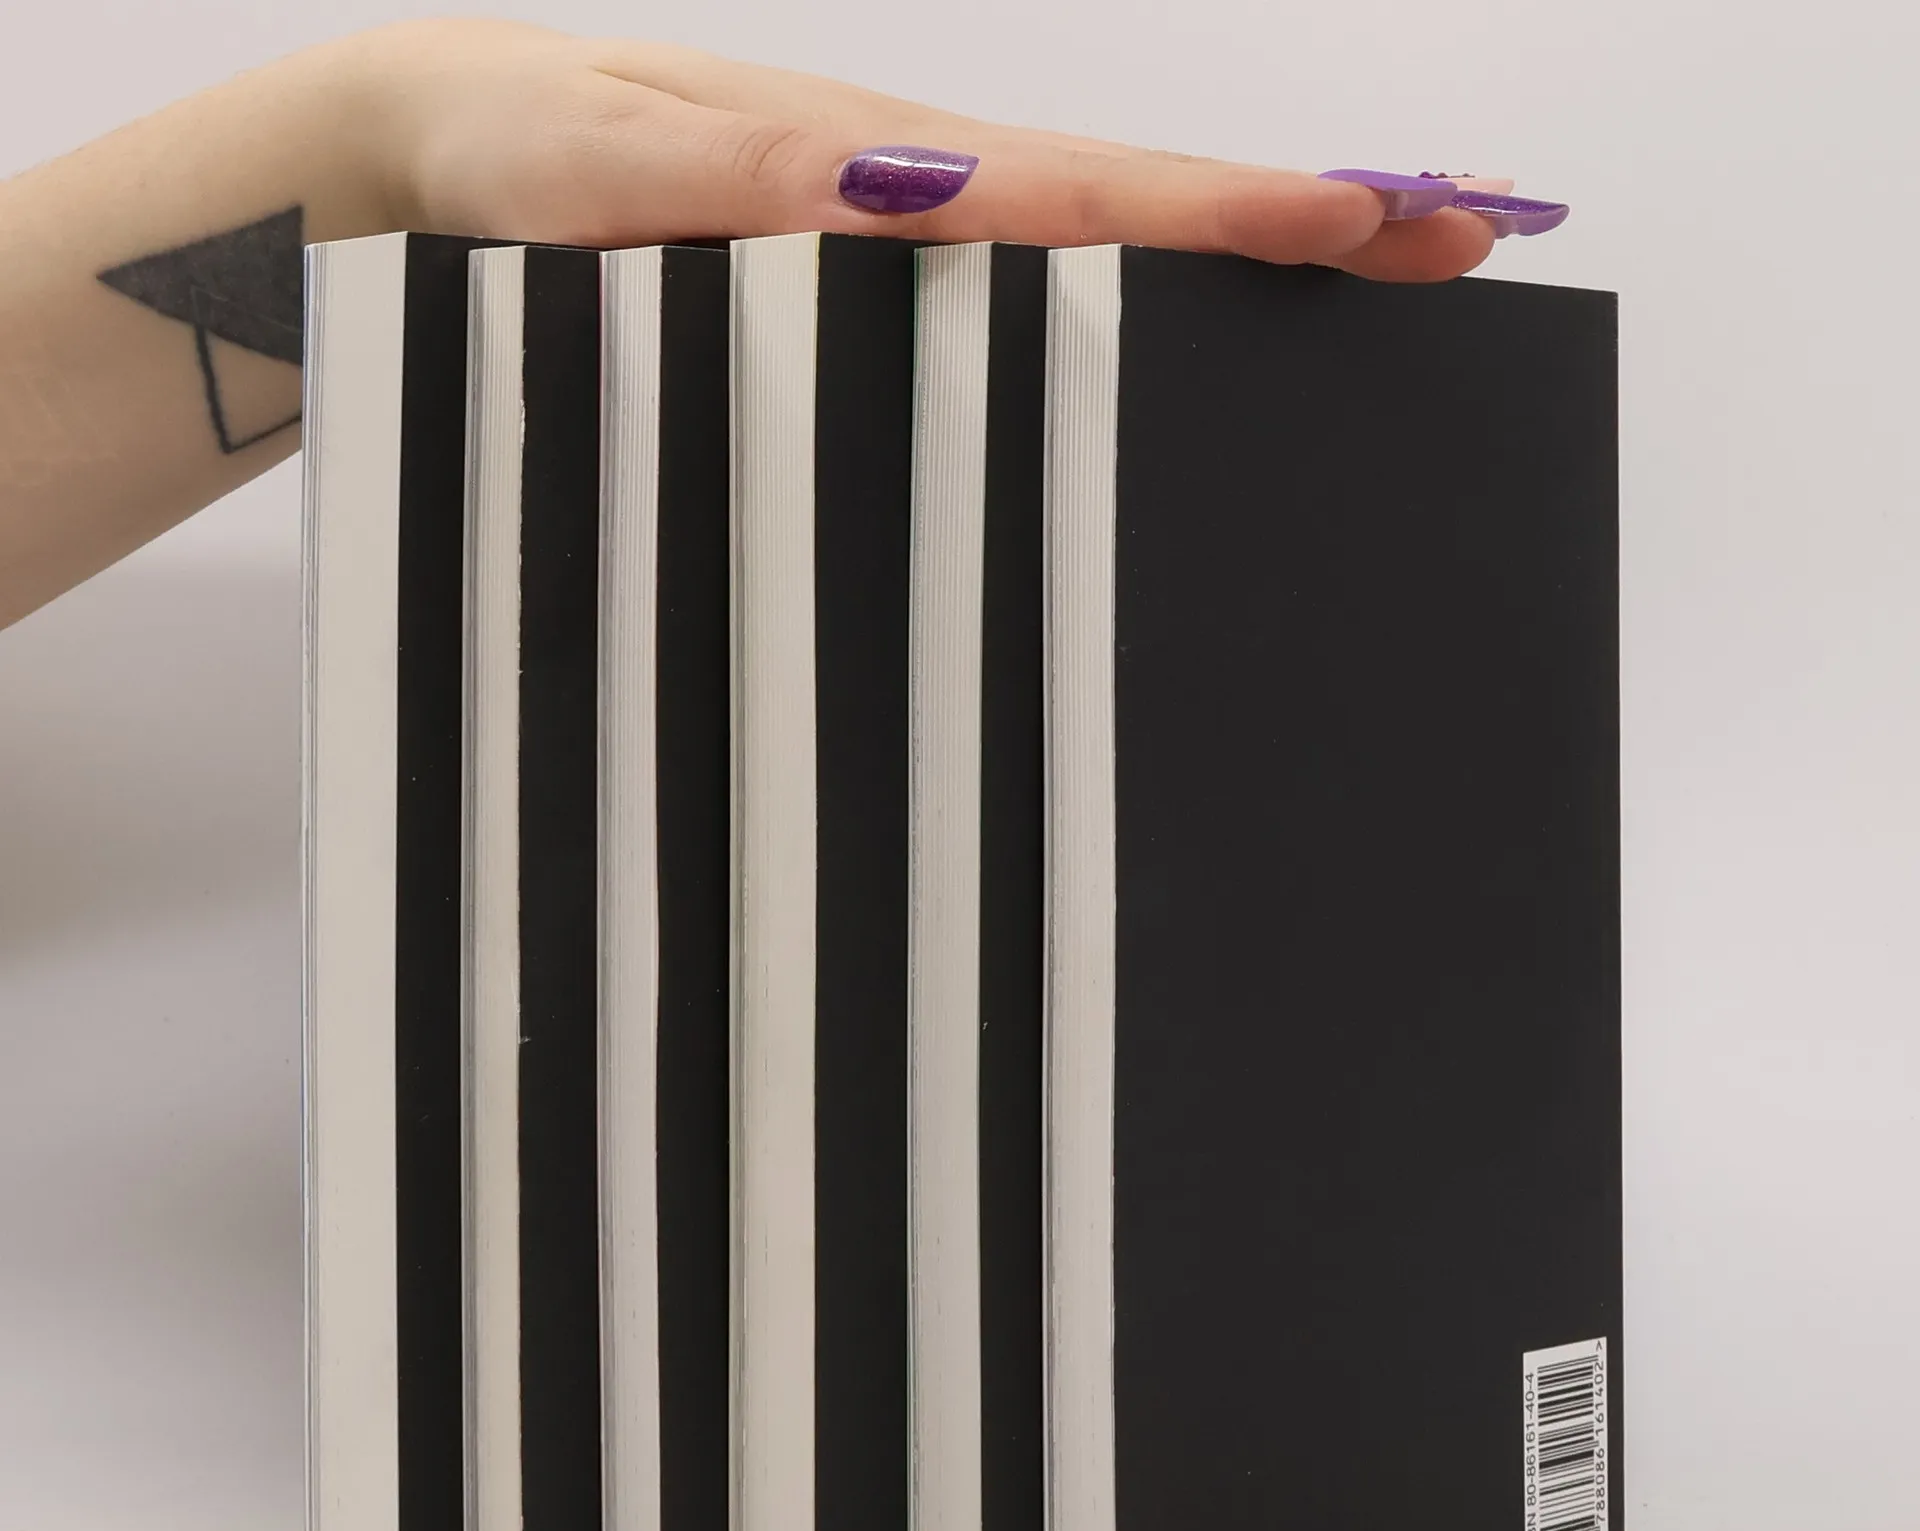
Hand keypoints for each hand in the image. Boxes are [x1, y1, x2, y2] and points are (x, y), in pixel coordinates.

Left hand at [355, 21, 1555, 284]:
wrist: (433, 152)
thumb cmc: (509, 158)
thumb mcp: (596, 171)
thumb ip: (738, 182)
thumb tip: (910, 182)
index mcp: (875, 161)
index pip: (1097, 187)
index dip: (1243, 208)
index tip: (1384, 217)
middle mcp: (913, 191)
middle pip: (1143, 205)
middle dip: (1309, 217)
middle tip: (1469, 234)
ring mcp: (899, 231)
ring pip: (1103, 238)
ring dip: (1245, 251)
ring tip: (1379, 273)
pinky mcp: (866, 270)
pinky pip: (1029, 279)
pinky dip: (1139, 280)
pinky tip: (1184, 320)